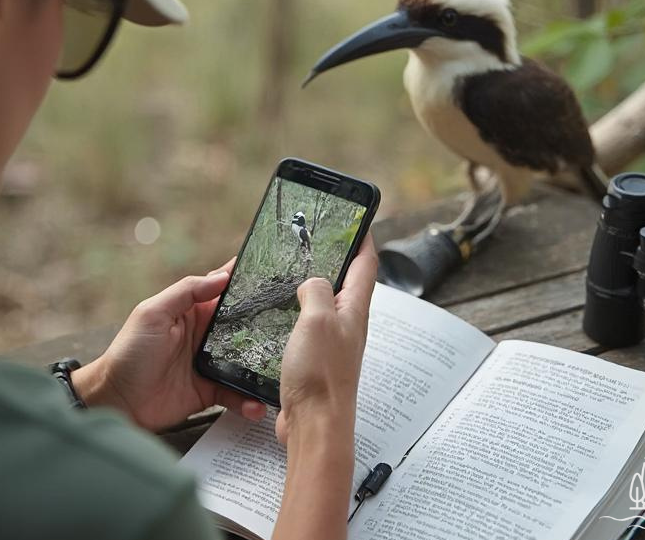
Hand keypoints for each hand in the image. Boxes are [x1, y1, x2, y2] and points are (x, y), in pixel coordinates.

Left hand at [72, 258, 267, 430]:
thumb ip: (186, 292)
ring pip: (245, 361)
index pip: (223, 290)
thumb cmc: (129, 352)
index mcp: (191, 311)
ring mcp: (208, 364)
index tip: (276, 273)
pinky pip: (235, 393)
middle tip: (294, 325)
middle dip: (266, 324)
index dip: (246, 281)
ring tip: (281, 370)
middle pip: (243, 326)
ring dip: (262, 366)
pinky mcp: (208, 392)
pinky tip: (256, 405)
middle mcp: (204, 335)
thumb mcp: (153, 313)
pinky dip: (247, 400)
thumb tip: (222, 277)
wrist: (116, 401)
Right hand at [275, 234, 377, 444]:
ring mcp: (331, 343)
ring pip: (323, 305)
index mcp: (353, 309)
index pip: (365, 263)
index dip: (363, 237)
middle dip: (334, 258)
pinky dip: (294, 314)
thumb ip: (315, 290)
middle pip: (345, 282)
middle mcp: (346, 324)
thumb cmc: (321, 376)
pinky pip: (306, 328)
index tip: (359, 217)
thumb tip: (311, 281)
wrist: (315, 427)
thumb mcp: (316, 319)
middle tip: (317, 240)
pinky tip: (278, 314)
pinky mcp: (314, 360)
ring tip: (292, 272)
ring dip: (310, 286)